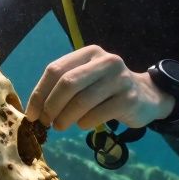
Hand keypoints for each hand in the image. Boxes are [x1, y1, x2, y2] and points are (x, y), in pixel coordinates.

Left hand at [26, 45, 173, 129]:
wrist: (146, 96)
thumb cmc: (107, 89)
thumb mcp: (87, 79)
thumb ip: (63, 86)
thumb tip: (35, 110)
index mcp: (89, 53)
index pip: (55, 70)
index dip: (40, 93)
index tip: (32, 114)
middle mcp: (105, 61)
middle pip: (67, 83)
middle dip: (51, 106)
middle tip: (46, 122)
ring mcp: (119, 79)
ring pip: (81, 101)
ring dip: (65, 118)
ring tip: (59, 126)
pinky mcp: (128, 99)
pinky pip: (96, 115)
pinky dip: (84, 123)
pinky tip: (82, 124)